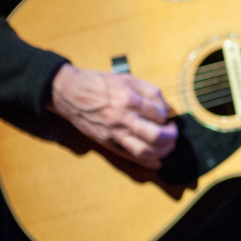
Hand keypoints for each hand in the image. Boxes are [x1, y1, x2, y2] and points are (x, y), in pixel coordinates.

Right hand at [48, 64, 177, 168]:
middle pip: (155, 136)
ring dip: (162, 151)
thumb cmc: (99, 83)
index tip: (165, 115)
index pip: (159, 114)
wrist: (69, 93)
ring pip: (144, 151)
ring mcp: (113, 133)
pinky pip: (130, 157)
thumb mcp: (128, 79)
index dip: (167, 115)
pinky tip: (157, 160)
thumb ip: (151, 92)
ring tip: (167, 145)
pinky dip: (147, 161)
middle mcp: (122, 119)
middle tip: (172, 131)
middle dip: (170, 136)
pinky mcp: (106, 143)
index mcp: (129, 100)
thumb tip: (168, 107)